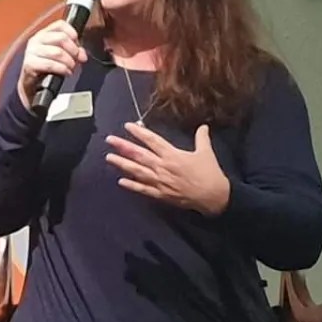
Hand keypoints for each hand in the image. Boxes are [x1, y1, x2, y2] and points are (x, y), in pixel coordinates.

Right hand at [17, 20, 87, 108]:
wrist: (32, 84)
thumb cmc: (46, 67)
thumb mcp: (61, 55)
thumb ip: (73, 50)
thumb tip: (82, 54)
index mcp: (44, 34)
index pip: (60, 25)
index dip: (72, 33)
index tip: (78, 44)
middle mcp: (36, 40)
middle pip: (61, 38)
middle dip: (74, 50)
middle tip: (77, 59)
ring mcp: (31, 51)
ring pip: (57, 52)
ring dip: (69, 62)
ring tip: (71, 68)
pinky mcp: (29, 64)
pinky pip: (50, 64)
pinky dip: (61, 69)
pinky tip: (65, 72)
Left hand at [105, 122, 230, 214]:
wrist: (213, 196)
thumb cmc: (210, 173)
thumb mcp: (206, 152)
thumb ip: (202, 138)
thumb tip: (203, 126)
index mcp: (173, 155)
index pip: (152, 140)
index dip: (139, 133)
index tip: (127, 126)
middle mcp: (163, 166)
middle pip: (139, 154)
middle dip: (123, 146)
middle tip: (109, 140)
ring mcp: (160, 181)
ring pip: (137, 171)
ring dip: (122, 164)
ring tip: (109, 158)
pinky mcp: (161, 194)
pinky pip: (143, 189)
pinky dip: (131, 185)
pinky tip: (120, 181)